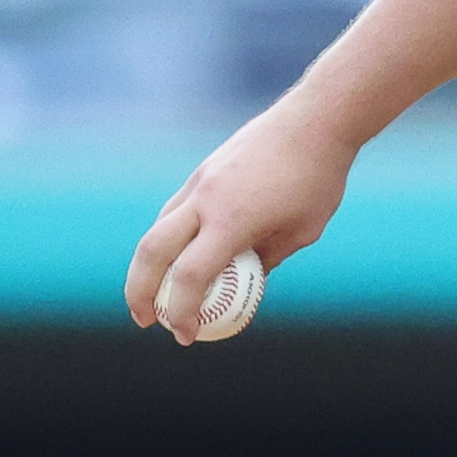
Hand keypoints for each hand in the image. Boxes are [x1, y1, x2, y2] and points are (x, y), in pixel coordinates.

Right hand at [125, 98, 356, 340]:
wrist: (315, 121)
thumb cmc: (317, 180)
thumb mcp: (301, 232)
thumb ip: (266, 260)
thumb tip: (245, 287)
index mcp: (232, 220)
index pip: (191, 276)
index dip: (182, 311)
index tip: (185, 335)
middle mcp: (205, 199)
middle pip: (152, 251)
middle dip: (140, 291)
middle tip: (145, 321)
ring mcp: (199, 182)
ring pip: (157, 229)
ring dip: (148, 265)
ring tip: (154, 294)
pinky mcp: (202, 172)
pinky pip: (173, 212)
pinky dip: (167, 240)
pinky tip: (176, 257)